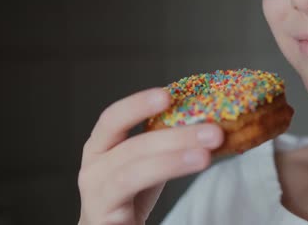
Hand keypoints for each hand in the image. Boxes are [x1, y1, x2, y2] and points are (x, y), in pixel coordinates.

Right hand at [78, 88, 222, 224]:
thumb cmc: (131, 193)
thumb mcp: (148, 161)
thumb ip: (168, 142)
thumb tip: (214, 121)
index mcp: (101, 146)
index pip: (113, 118)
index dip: (138, 105)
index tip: (168, 95)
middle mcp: (92, 168)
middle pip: (132, 147)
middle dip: (175, 137)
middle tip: (213, 132)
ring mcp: (96, 196)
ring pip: (133, 174)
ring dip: (172, 162)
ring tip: (205, 158)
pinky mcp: (104, 221)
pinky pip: (132, 202)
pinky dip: (158, 189)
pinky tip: (184, 178)